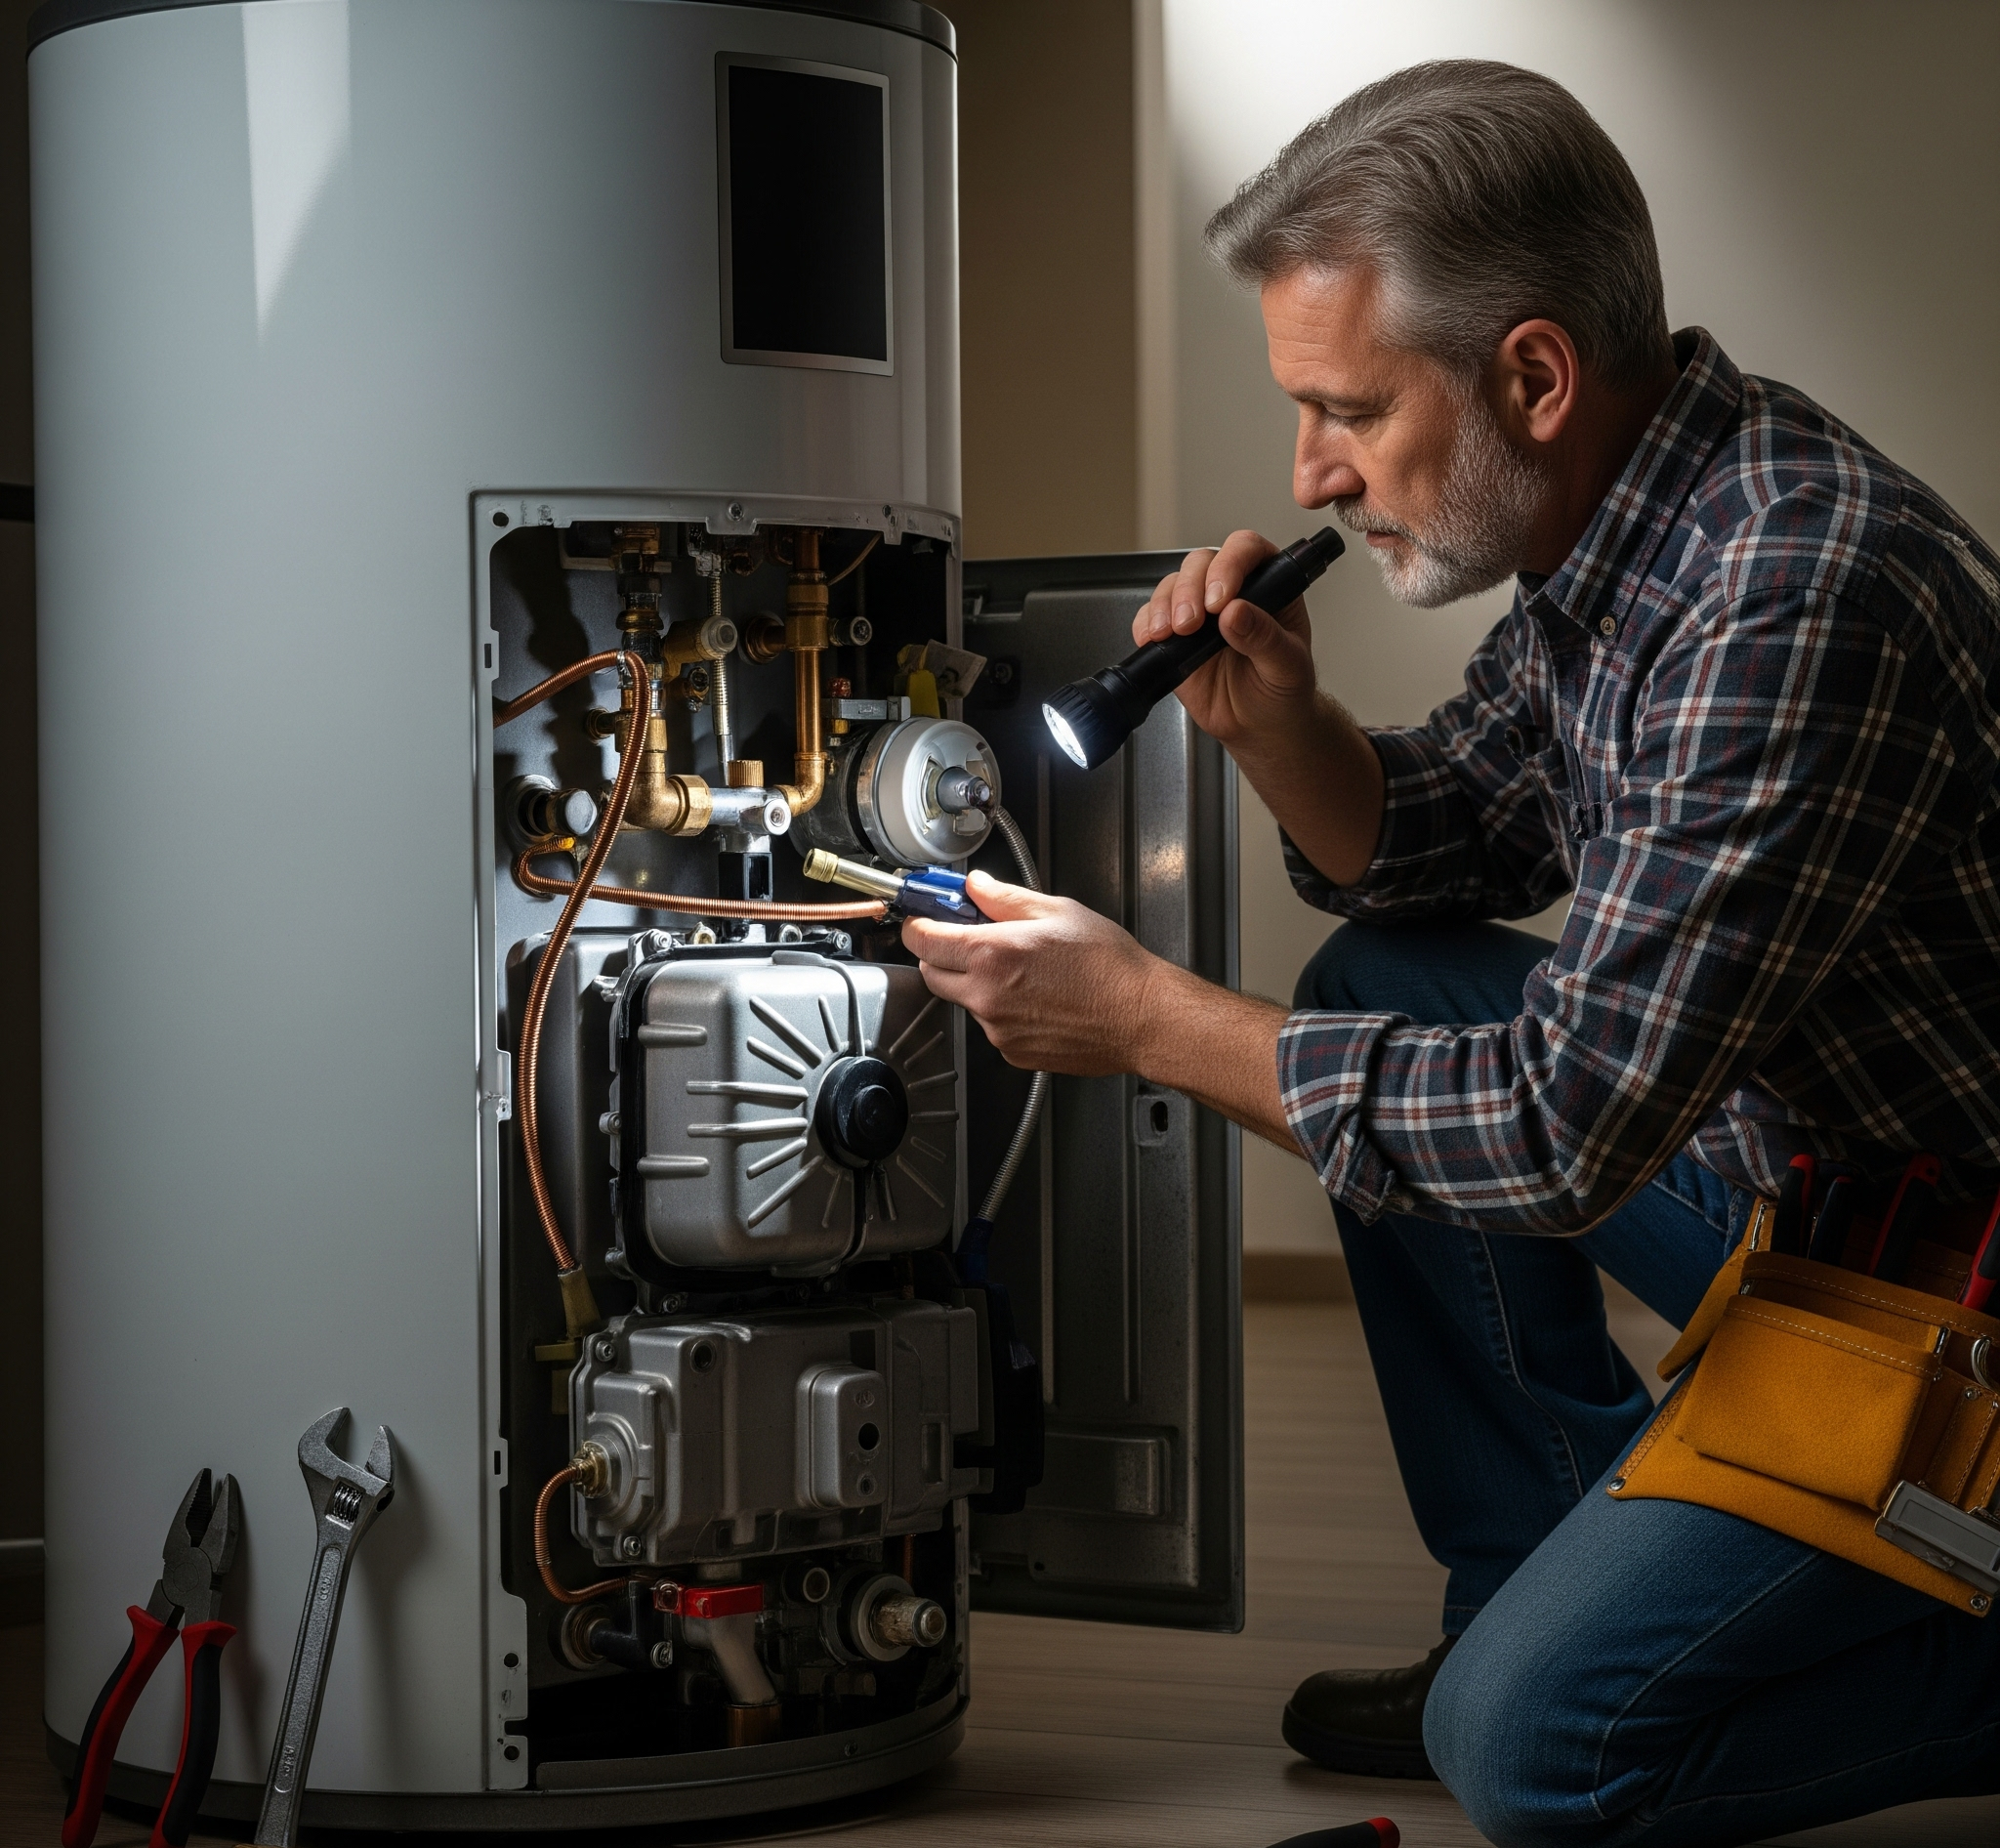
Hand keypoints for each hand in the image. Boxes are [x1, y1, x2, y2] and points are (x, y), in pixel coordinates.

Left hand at [900, 872, 1160, 1075]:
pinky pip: (993, 1027)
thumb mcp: (1058, 911)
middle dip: (942, 955)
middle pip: (932, 975)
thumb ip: (1005, 899)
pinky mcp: (1013, 1053)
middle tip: (971, 940)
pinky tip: (1039, 1000)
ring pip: (966, 1002)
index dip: (918, 925)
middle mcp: (986, 996)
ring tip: (1026, 973)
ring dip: (978, 985)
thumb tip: (976, 886)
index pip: (923, 940)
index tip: (923, 919)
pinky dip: (1004, 1012)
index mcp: (992, 954)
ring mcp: (997, 1030)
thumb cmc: (1110, 967)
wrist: (1142, 1017)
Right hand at [1133, 530, 1319, 750]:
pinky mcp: (1173, 636)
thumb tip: (1236, 613)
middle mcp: (1231, 590)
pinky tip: (1154, 640)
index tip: (1220, 600)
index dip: (1229, 565)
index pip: (1247, 550)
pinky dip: (1145, 625)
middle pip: (1201, 563)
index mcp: (1270, 585)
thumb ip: (1265, 638)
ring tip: (1173, 635)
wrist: (1259, 726)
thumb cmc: (1282, 691)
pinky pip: (1149, 617)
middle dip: (1190, 590)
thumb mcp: (1288, 667)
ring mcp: (1199, 611)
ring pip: (1173, 585)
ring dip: (1165, 606)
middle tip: (1192, 624)